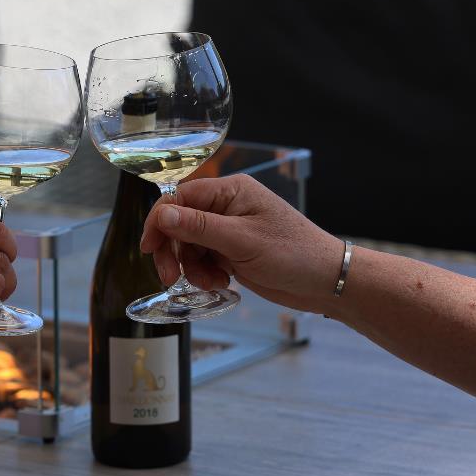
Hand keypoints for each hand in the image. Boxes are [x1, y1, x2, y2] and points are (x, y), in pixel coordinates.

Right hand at [139, 174, 342, 314]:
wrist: (325, 281)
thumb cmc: (294, 254)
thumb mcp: (242, 241)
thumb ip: (199, 227)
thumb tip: (162, 214)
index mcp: (230, 192)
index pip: (180, 198)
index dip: (160, 222)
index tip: (149, 248)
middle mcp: (227, 206)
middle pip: (180, 224)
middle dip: (174, 251)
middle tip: (171, 277)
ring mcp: (229, 230)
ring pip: (190, 246)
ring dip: (192, 267)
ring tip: (212, 282)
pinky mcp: (233, 251)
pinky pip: (204, 259)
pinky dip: (205, 274)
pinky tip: (223, 283)